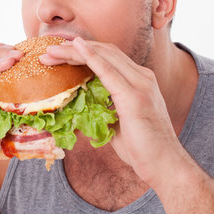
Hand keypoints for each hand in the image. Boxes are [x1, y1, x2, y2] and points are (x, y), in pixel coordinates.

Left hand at [39, 37, 183, 185]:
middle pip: (104, 52)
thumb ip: (104, 113)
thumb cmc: (143, 150)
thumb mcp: (119, 125)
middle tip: (48, 52)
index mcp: (139, 82)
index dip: (83, 53)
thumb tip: (83, 114)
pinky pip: (107, 70)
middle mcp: (142, 77)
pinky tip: (76, 48)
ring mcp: (140, 84)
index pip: (108, 58)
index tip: (60, 56)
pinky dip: (90, 56)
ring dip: (74, 52)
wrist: (165, 166)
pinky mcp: (133, 96)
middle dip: (74, 49)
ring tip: (51, 51)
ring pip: (103, 56)